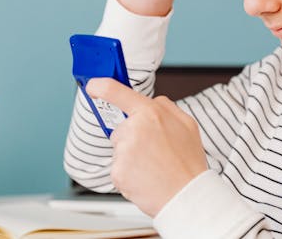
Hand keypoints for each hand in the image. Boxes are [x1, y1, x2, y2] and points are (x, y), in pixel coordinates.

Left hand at [86, 78, 207, 216]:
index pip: (116, 91)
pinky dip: (129, 173)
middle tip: (153, 151)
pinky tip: (145, 177)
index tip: (93, 86)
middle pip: (120, 128)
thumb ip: (166, 107)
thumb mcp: (187, 124)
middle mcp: (134, 128)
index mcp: (151, 112)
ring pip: (120, 149)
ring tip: (152, 166)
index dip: (100, 86)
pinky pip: (118, 167)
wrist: (187, 197)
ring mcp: (124, 150)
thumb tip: (152, 102)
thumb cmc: (187, 163)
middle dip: (132, 137)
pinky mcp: (118, 171)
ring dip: (131, 157)